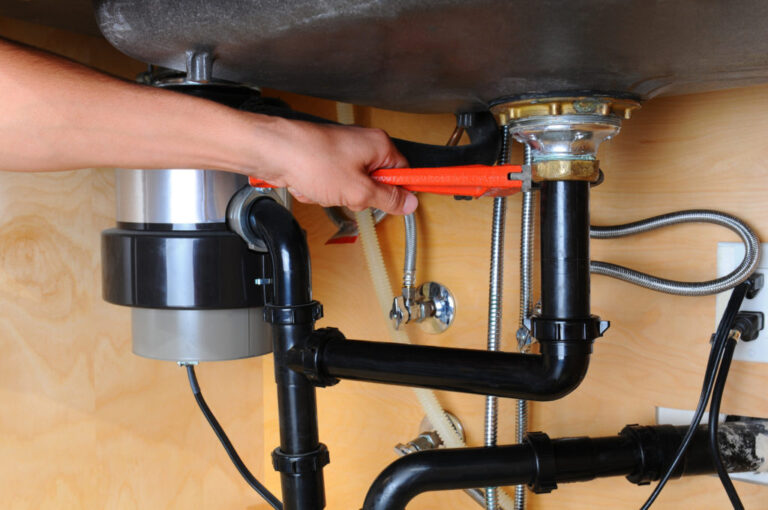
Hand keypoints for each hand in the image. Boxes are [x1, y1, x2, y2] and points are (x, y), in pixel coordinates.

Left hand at [245, 117, 417, 214]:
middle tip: (348, 194)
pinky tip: (312, 186)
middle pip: (376, 183)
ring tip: (325, 188)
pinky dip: (322, 191)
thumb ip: (388, 198)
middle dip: (359, 196)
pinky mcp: (325, 160)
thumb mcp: (358, 190)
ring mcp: (342, 152)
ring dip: (337, 196)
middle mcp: (363, 144)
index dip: (398, 192)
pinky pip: (333, 185)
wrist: (274, 152)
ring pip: (352, 188)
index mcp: (379, 145)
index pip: (403, 172)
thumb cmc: (312, 160)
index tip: (397, 205)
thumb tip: (409, 203)